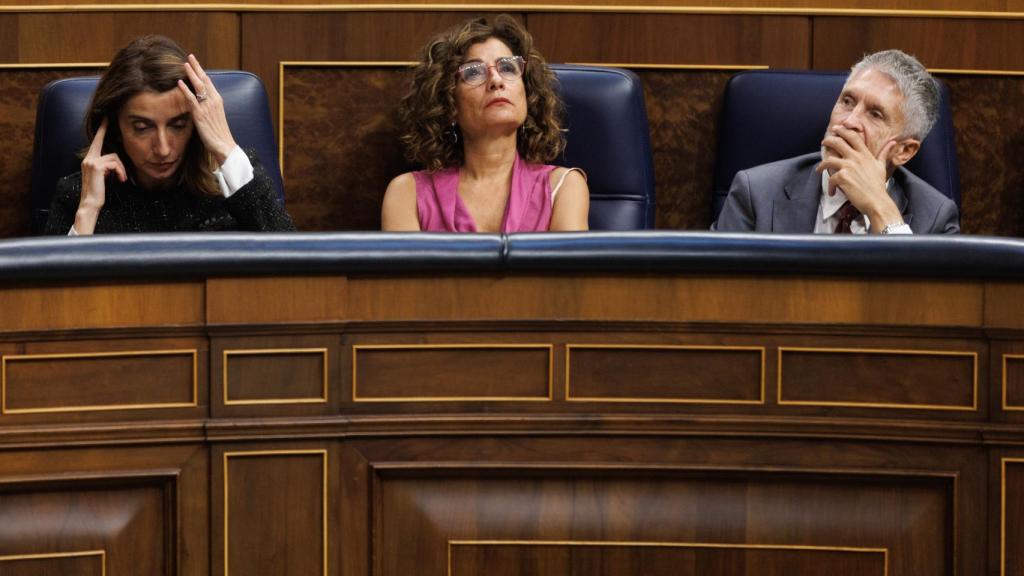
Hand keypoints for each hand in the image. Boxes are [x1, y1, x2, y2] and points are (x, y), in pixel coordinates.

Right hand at [75, 118, 125, 234]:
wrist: (91, 203)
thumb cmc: (99, 191)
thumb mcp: (103, 176)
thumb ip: (106, 166)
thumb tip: (116, 161)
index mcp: (90, 159)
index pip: (97, 141)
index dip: (102, 129)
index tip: (106, 118)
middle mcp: (88, 158)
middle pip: (109, 150)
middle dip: (114, 154)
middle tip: (114, 144)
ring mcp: (91, 161)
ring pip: (114, 158)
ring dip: (121, 170)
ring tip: (121, 180)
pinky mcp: (96, 166)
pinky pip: (115, 163)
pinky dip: (120, 172)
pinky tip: (120, 180)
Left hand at [178, 54, 236, 164]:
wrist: (224, 145)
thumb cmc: (219, 133)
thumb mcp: (215, 116)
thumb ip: (208, 107)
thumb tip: (199, 102)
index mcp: (218, 100)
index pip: (209, 82)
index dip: (202, 72)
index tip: (196, 63)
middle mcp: (214, 101)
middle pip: (205, 80)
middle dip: (197, 67)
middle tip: (191, 56)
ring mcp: (207, 107)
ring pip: (199, 86)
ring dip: (191, 74)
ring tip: (185, 64)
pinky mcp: (200, 114)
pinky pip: (192, 99)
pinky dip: (185, 90)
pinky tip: (180, 82)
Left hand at [817, 125, 901, 231]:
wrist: (877, 201)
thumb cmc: (878, 186)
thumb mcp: (881, 166)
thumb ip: (884, 153)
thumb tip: (892, 142)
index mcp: (865, 155)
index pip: (853, 137)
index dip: (843, 130)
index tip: (837, 128)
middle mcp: (857, 158)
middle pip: (838, 143)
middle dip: (828, 140)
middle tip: (823, 142)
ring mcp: (849, 167)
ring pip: (829, 160)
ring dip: (821, 165)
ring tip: (819, 169)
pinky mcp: (843, 177)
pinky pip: (831, 178)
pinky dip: (830, 186)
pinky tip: (832, 192)